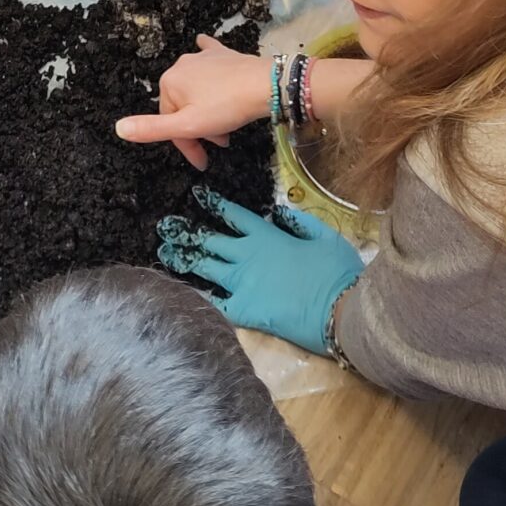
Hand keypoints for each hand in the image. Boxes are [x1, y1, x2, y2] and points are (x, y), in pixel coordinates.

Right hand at [115, 35, 269, 168]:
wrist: (266, 85)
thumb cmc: (226, 107)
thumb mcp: (187, 125)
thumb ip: (152, 128)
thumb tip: (117, 128)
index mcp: (168, 83)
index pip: (170, 122)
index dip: (186, 146)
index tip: (203, 162)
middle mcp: (180, 65)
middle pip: (183, 107)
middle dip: (199, 129)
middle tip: (221, 143)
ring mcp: (201, 57)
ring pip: (196, 91)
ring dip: (207, 111)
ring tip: (227, 127)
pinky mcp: (221, 53)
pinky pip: (207, 54)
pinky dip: (204, 56)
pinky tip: (202, 46)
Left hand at [158, 191, 363, 354]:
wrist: (341, 310)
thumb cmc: (338, 272)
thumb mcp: (326, 237)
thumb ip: (300, 222)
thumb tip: (279, 214)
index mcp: (267, 236)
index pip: (235, 215)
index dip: (216, 204)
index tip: (198, 195)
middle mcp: (247, 256)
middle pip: (211, 240)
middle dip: (187, 232)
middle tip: (166, 226)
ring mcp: (242, 283)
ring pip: (206, 267)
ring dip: (184, 258)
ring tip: (164, 252)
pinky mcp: (244, 310)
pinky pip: (215, 302)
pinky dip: (199, 296)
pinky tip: (182, 292)